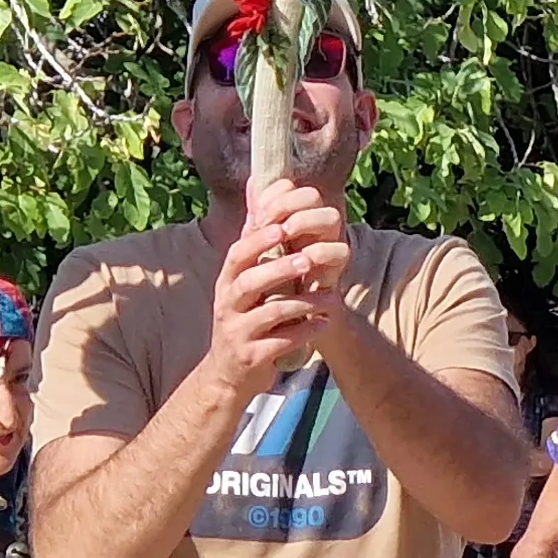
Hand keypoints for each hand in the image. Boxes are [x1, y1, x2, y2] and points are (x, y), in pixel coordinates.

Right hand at [209, 179, 348, 389]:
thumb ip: (255, 237)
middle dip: (278, 268)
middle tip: (308, 259)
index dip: (258, 239)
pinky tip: (325, 325)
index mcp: (229, 280)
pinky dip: (304, 332)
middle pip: (248, 281)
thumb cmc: (244, 317)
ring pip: (268, 313)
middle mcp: (228, 303)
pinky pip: (279, 342)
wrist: (228, 373)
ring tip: (329, 299)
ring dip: (301, 303)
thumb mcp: (243, 280)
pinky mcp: (251, 356)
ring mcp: (238, 330)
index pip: (238, 253)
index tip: (283, 226)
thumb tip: (259, 184)